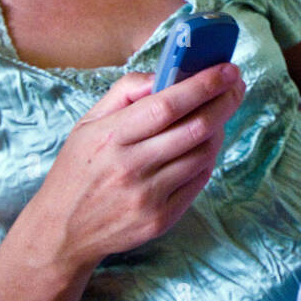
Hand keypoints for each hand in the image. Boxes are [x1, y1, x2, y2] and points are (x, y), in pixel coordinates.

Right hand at [23, 63, 245, 272]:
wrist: (63, 231)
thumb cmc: (78, 169)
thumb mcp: (88, 123)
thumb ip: (125, 92)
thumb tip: (165, 75)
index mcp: (112, 137)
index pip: (167, 105)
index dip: (202, 85)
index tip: (226, 69)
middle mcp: (132, 166)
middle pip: (195, 128)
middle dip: (224, 101)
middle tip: (236, 84)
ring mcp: (149, 196)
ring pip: (202, 154)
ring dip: (219, 128)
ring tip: (220, 111)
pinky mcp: (161, 219)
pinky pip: (198, 181)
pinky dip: (208, 157)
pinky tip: (206, 142)